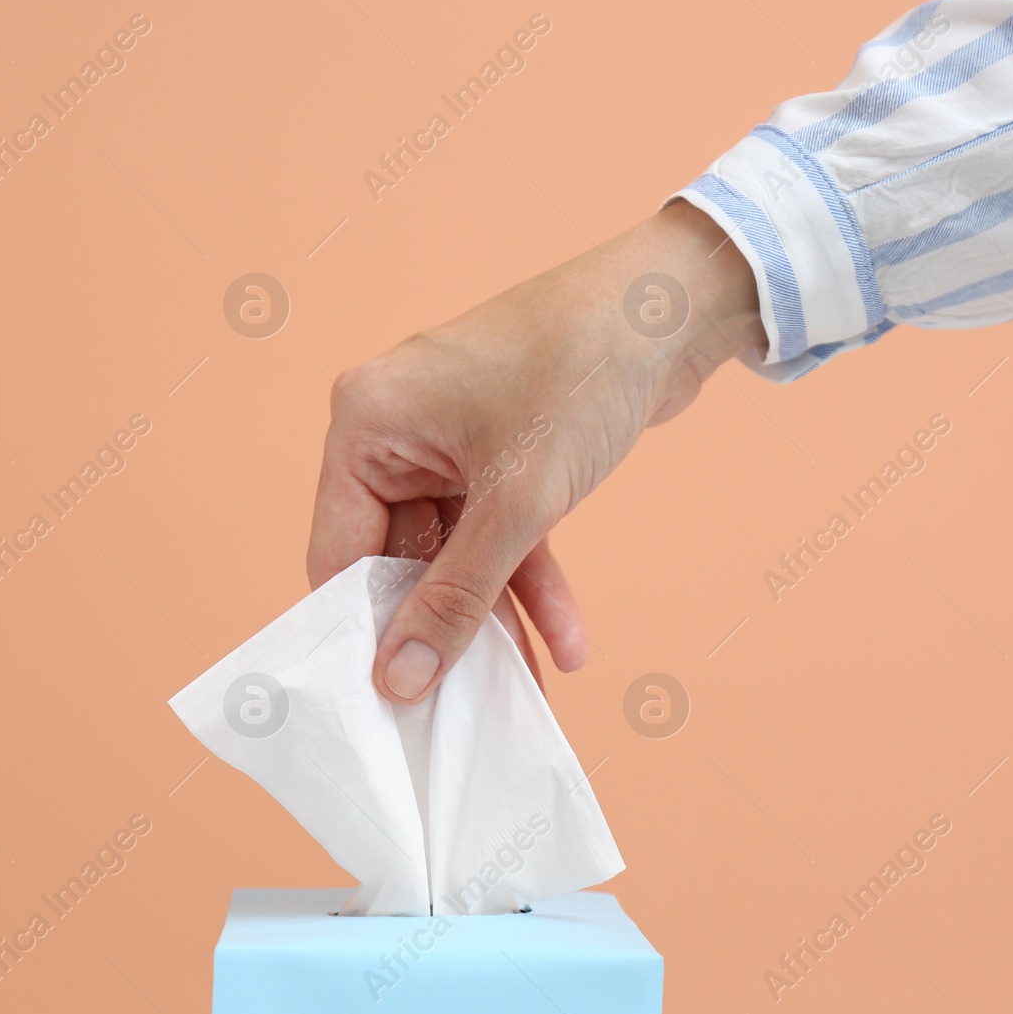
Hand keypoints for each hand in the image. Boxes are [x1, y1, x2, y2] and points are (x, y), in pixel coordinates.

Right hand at [307, 200, 765, 703]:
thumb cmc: (580, 371)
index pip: (338, 552)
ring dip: (496, 615)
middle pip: (399, 558)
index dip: (364, 631)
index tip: (392, 701)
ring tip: (528, 688)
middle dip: (443, 630)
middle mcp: (396, 429)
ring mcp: (449, 439)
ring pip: (457, 551)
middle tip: (466, 706)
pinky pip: (499, 529)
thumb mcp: (516, 503)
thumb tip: (402, 678)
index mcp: (366, 422)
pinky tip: (567, 637)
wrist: (674, 307)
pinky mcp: (499, 448)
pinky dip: (530, 578)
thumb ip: (456, 597)